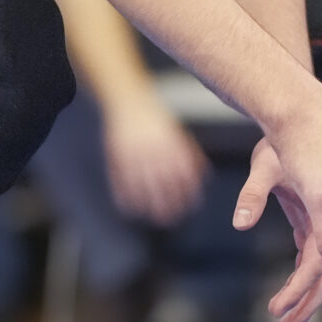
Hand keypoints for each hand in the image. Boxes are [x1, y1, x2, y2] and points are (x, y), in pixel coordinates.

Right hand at [102, 102, 209, 227]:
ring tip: (150, 217)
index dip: (187, 193)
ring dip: (146, 205)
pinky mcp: (117, 156)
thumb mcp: (178, 134)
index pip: (182, 174)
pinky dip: (124, 196)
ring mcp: (134, 153)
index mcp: (170, 145)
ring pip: (141, 185)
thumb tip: (204, 176)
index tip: (190, 207)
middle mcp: (153, 150)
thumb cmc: (157, 122)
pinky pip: (120, 181)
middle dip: (167, 204)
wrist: (129, 103)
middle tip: (170, 219)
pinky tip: (129, 208)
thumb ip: (191, 154)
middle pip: (162, 183)